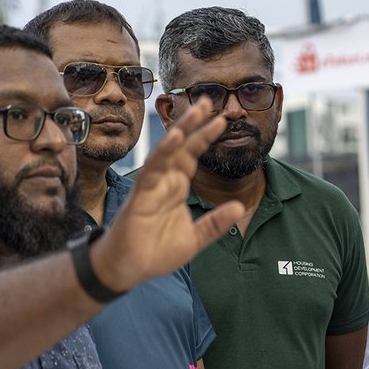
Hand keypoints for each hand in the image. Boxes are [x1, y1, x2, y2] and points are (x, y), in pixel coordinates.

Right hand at [93, 98, 244, 290]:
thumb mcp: (196, 239)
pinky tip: (174, 138)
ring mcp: (152, 186)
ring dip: (182, 130)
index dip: (205, 137)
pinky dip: (163, 153)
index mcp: (177, 187)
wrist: (128, 269)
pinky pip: (153, 170)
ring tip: (195, 110)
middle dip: (194, 123)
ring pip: (168, 152)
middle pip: (181, 146)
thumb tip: (240, 208)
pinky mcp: (141, 196)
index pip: (193, 155)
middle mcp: (165, 181)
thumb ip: (216, 223)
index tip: (221, 120)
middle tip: (206, 100)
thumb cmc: (155, 252)